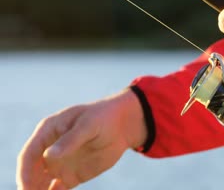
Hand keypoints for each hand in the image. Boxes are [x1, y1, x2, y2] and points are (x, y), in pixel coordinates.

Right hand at [16, 88, 145, 189]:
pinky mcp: (72, 176)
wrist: (122, 126)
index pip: (29, 154)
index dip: (25, 171)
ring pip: (42, 183)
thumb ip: (70, 139)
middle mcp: (49, 150)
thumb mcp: (88, 124)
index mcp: (48, 132)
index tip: (26, 186)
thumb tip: (49, 155)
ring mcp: (59, 164)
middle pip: (31, 172)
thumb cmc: (103, 117)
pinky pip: (58, 189)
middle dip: (28, 186)